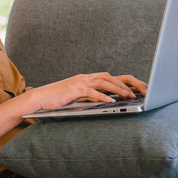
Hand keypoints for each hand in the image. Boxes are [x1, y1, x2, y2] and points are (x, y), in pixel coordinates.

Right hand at [32, 73, 148, 110]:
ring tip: (128, 96)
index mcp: (87, 79)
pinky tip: (110, 101)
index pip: (109, 77)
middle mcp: (85, 78)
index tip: (135, 90)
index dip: (123, 82)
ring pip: (103, 81)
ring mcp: (80, 82)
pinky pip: (91, 91)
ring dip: (117, 88)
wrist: (41, 98)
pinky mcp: (74, 89)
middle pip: (109, 76)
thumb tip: (105, 100)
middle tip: (137, 92)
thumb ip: (91, 96)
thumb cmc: (58, 99)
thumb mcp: (78, 97)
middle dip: (125, 84)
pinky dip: (102, 95)